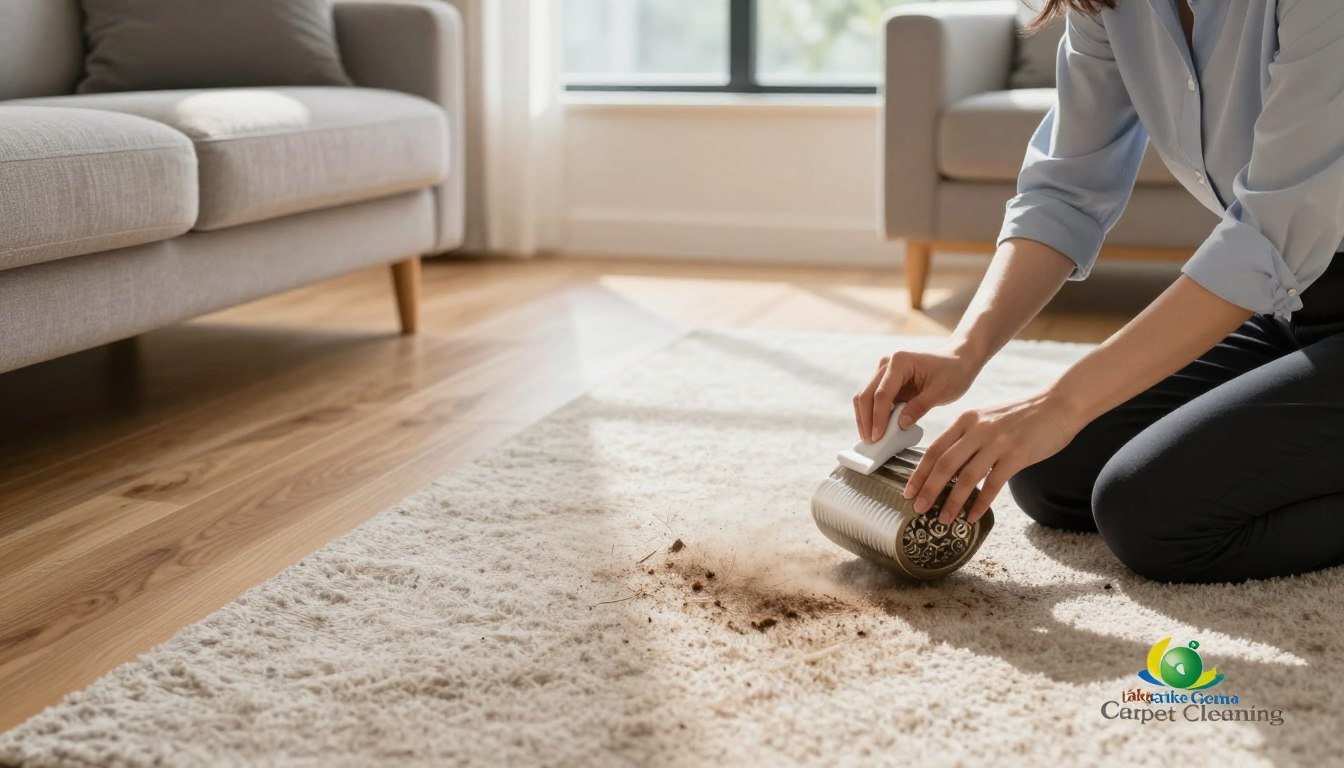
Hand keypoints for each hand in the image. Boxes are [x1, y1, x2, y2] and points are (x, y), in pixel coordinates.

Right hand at [854, 347, 980, 440]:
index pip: (882, 394)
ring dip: (865, 418)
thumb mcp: (940, 391)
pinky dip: (872, 415)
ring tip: (871, 439)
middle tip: (870, 442)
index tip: (877, 437)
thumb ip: (919, 407)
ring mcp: (883, 372)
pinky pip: (873, 400)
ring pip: (864, 397)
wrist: (958, 361)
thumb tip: (900, 425)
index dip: (878, 417)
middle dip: (866, 420)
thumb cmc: (953, 372)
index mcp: (899, 362)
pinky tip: (876, 430)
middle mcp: (886, 364)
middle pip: (866, 395)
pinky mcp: (886, 382)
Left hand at [902, 390, 1083, 524]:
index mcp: (966, 419)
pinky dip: (979, 503)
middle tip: (917, 509)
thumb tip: (947, 467)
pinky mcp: (1017, 455)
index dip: (919, 472)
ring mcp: (997, 442)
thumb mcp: (987, 419)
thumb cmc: (1022, 416)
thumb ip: (968, 437)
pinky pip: (992, 484)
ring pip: (966, 477)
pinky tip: (971, 517)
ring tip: (942, 519)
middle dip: (928, 490)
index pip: (935, 449)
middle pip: (944, 464)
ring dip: (952, 502)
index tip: (908, 491)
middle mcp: (978, 429)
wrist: (1059, 405)